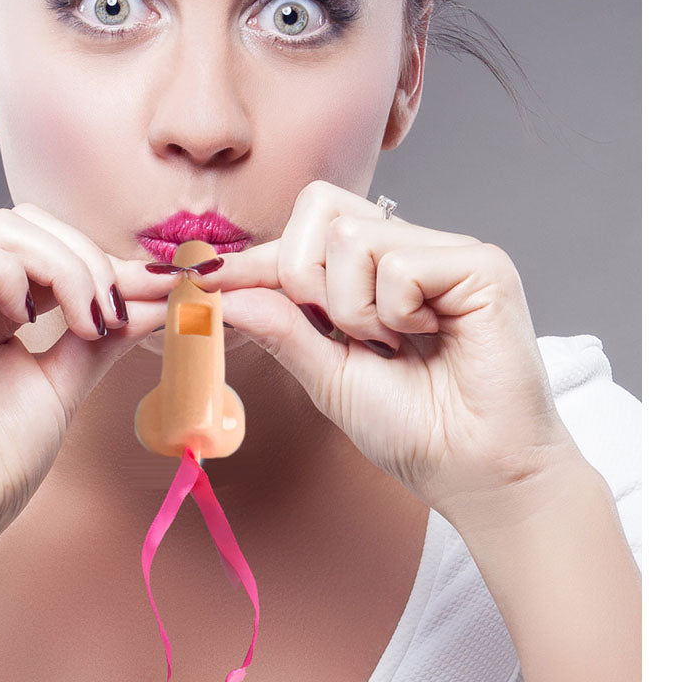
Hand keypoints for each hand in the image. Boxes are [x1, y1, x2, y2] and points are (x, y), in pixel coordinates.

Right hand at [0, 204, 174, 572]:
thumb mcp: (65, 382)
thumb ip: (103, 335)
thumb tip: (156, 296)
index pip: (47, 244)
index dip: (101, 260)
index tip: (153, 292)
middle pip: (26, 223)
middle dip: (85, 258)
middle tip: (111, 313)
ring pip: (2, 231)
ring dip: (62, 267)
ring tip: (82, 324)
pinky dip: (10, 277)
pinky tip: (26, 322)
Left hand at [198, 181, 577, 519]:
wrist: (472, 472)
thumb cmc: (411, 428)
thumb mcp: (327, 376)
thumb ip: (282, 328)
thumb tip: (225, 292)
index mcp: (371, 271)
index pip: (300, 236)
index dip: (251, 259)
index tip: (200, 277)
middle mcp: (407, 248)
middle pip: (320, 209)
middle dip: (306, 279)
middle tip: (345, 333)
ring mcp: (443, 251)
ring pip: (350, 238)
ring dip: (353, 309)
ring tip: (394, 344)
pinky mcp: (480, 264)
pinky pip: (399, 263)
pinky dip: (395, 313)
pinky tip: (429, 338)